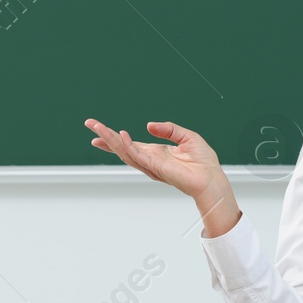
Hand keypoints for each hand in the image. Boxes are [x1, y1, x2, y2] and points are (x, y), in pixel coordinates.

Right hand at [85, 118, 239, 234]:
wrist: (212, 178)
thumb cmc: (203, 162)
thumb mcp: (187, 136)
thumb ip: (168, 129)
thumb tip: (148, 125)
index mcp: (156, 152)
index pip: (130, 144)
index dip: (113, 137)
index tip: (97, 130)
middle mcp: (150, 159)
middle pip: (122, 147)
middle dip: (105, 136)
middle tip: (90, 124)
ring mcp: (151, 164)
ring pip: (125, 151)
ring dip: (111, 140)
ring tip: (99, 129)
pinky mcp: (156, 167)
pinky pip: (138, 156)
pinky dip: (128, 146)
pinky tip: (121, 136)